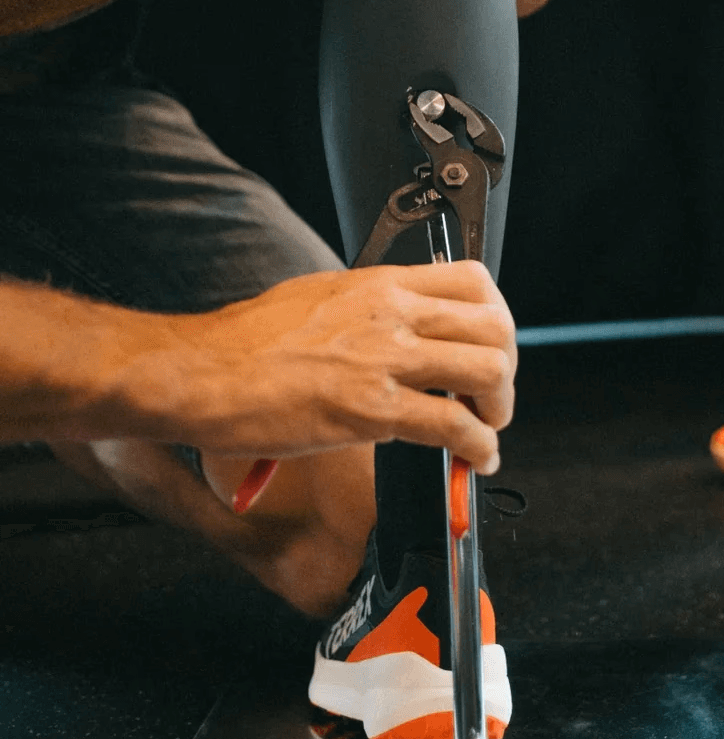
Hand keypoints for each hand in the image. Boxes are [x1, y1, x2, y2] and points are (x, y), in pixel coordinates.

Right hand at [151, 263, 515, 472]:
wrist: (201, 373)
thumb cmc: (247, 341)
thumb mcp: (321, 296)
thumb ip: (370, 308)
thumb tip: (403, 327)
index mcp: (380, 284)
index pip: (475, 280)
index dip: (497, 317)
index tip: (489, 345)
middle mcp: (392, 313)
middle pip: (494, 325)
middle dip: (507, 367)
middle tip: (493, 395)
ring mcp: (385, 359)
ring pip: (488, 372)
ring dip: (500, 408)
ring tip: (486, 428)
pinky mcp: (374, 410)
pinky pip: (456, 426)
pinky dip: (480, 447)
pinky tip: (476, 458)